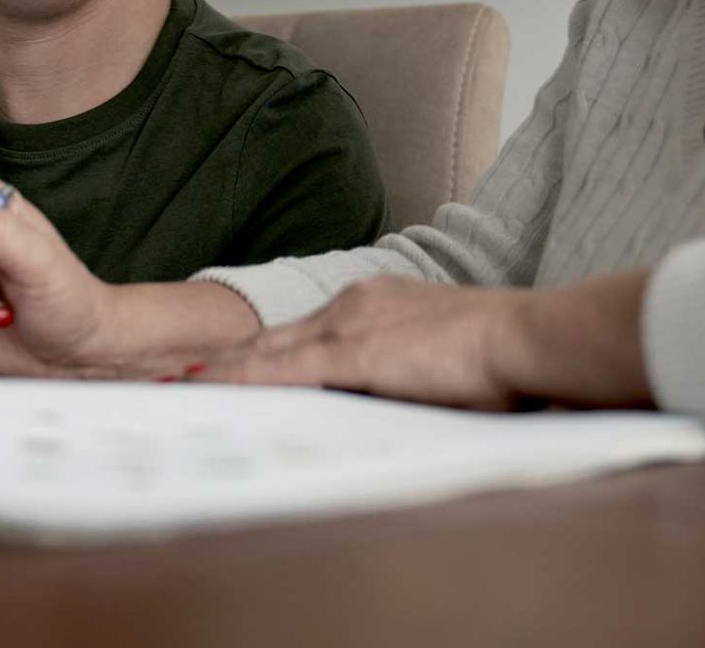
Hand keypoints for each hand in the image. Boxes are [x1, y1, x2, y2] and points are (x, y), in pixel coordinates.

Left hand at [189, 278, 529, 407]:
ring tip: (179, 384)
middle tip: (181, 375)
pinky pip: (280, 369)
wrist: (525, 337)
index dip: (262, 351)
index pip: (302, 332)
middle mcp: (351, 304)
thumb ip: (405, 373)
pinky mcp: (350, 353)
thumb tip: (389, 400)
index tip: (228, 364)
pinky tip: (210, 387)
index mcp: (374, 303)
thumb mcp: (441, 357)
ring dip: (223, 369)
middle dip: (228, 358)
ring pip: (267, 350)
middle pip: (273, 336)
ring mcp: (347, 325)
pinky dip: (241, 379)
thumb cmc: (502, 357)